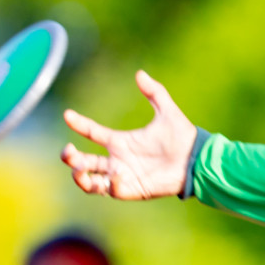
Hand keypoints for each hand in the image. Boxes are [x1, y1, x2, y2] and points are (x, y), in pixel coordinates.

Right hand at [61, 70, 195, 199]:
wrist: (196, 161)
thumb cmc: (183, 138)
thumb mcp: (167, 112)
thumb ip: (154, 92)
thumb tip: (140, 73)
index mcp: (121, 142)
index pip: (93, 132)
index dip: (79, 124)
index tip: (68, 114)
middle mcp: (118, 160)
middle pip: (84, 162)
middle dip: (71, 158)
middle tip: (68, 152)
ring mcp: (123, 177)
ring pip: (91, 181)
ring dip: (80, 177)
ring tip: (78, 170)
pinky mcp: (132, 190)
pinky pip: (112, 191)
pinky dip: (108, 186)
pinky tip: (115, 178)